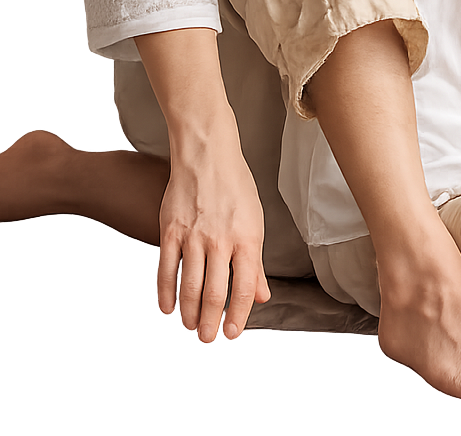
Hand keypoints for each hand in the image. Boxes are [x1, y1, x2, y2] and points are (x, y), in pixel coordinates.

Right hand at [158, 135, 270, 341]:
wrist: (208, 155)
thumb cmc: (236, 186)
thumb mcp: (255, 220)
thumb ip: (256, 261)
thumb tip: (262, 295)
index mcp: (247, 238)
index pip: (244, 287)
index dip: (238, 314)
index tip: (232, 332)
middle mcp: (221, 240)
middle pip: (214, 292)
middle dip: (210, 321)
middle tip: (207, 338)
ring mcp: (193, 236)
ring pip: (189, 286)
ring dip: (188, 312)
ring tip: (189, 326)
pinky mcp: (170, 230)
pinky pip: (167, 269)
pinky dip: (166, 292)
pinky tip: (167, 307)